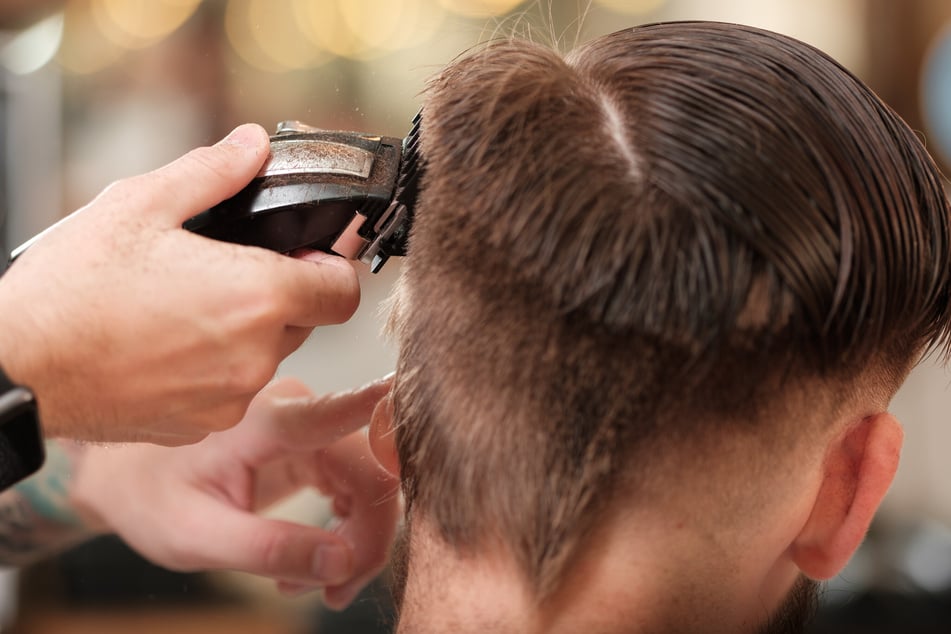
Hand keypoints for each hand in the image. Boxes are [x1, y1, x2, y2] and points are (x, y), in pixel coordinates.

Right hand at [0, 125, 359, 443]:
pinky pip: (231, 391)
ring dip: (247, 332)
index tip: (303, 256)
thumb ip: (211, 173)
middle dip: (282, 294)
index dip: (331, 267)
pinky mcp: (202, 426)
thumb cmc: (72, 290)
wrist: (17, 368)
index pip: (344, 290)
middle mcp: (256, 355)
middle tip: (227, 272)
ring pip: (268, 356)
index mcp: (257, 296)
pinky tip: (169, 345)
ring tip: (187, 306)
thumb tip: (254, 145)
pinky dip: (216, 369)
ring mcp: (230, 398)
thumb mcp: (140, 205)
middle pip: (307, 321)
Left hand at [70, 376, 399, 608]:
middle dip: (369, 536)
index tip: (438, 425)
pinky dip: (346, 530)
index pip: (345, 412)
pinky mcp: (310, 443)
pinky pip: (354, 484)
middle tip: (338, 593)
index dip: (393, 421)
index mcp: (267, 421)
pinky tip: (313, 563)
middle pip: (371, 467)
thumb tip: (343, 563)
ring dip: (360, 539)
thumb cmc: (150, 496)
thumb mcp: (197, 536)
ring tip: (322, 588)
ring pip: (371, 480)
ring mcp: (307, 424)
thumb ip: (271, 547)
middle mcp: (297, 409)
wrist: (124, 475)